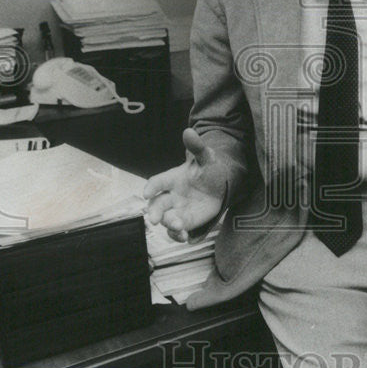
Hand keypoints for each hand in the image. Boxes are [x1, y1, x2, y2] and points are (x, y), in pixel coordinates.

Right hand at [143, 128, 230, 242]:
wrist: (220, 185)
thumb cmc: (208, 169)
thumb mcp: (206, 157)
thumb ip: (196, 146)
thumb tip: (189, 131)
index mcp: (172, 179)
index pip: (157, 182)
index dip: (151, 187)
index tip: (146, 193)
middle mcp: (171, 196)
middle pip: (157, 204)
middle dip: (154, 212)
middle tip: (154, 219)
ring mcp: (177, 210)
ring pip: (166, 219)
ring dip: (168, 224)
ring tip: (176, 226)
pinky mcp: (186, 221)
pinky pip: (177, 231)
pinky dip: (178, 235)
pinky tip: (184, 237)